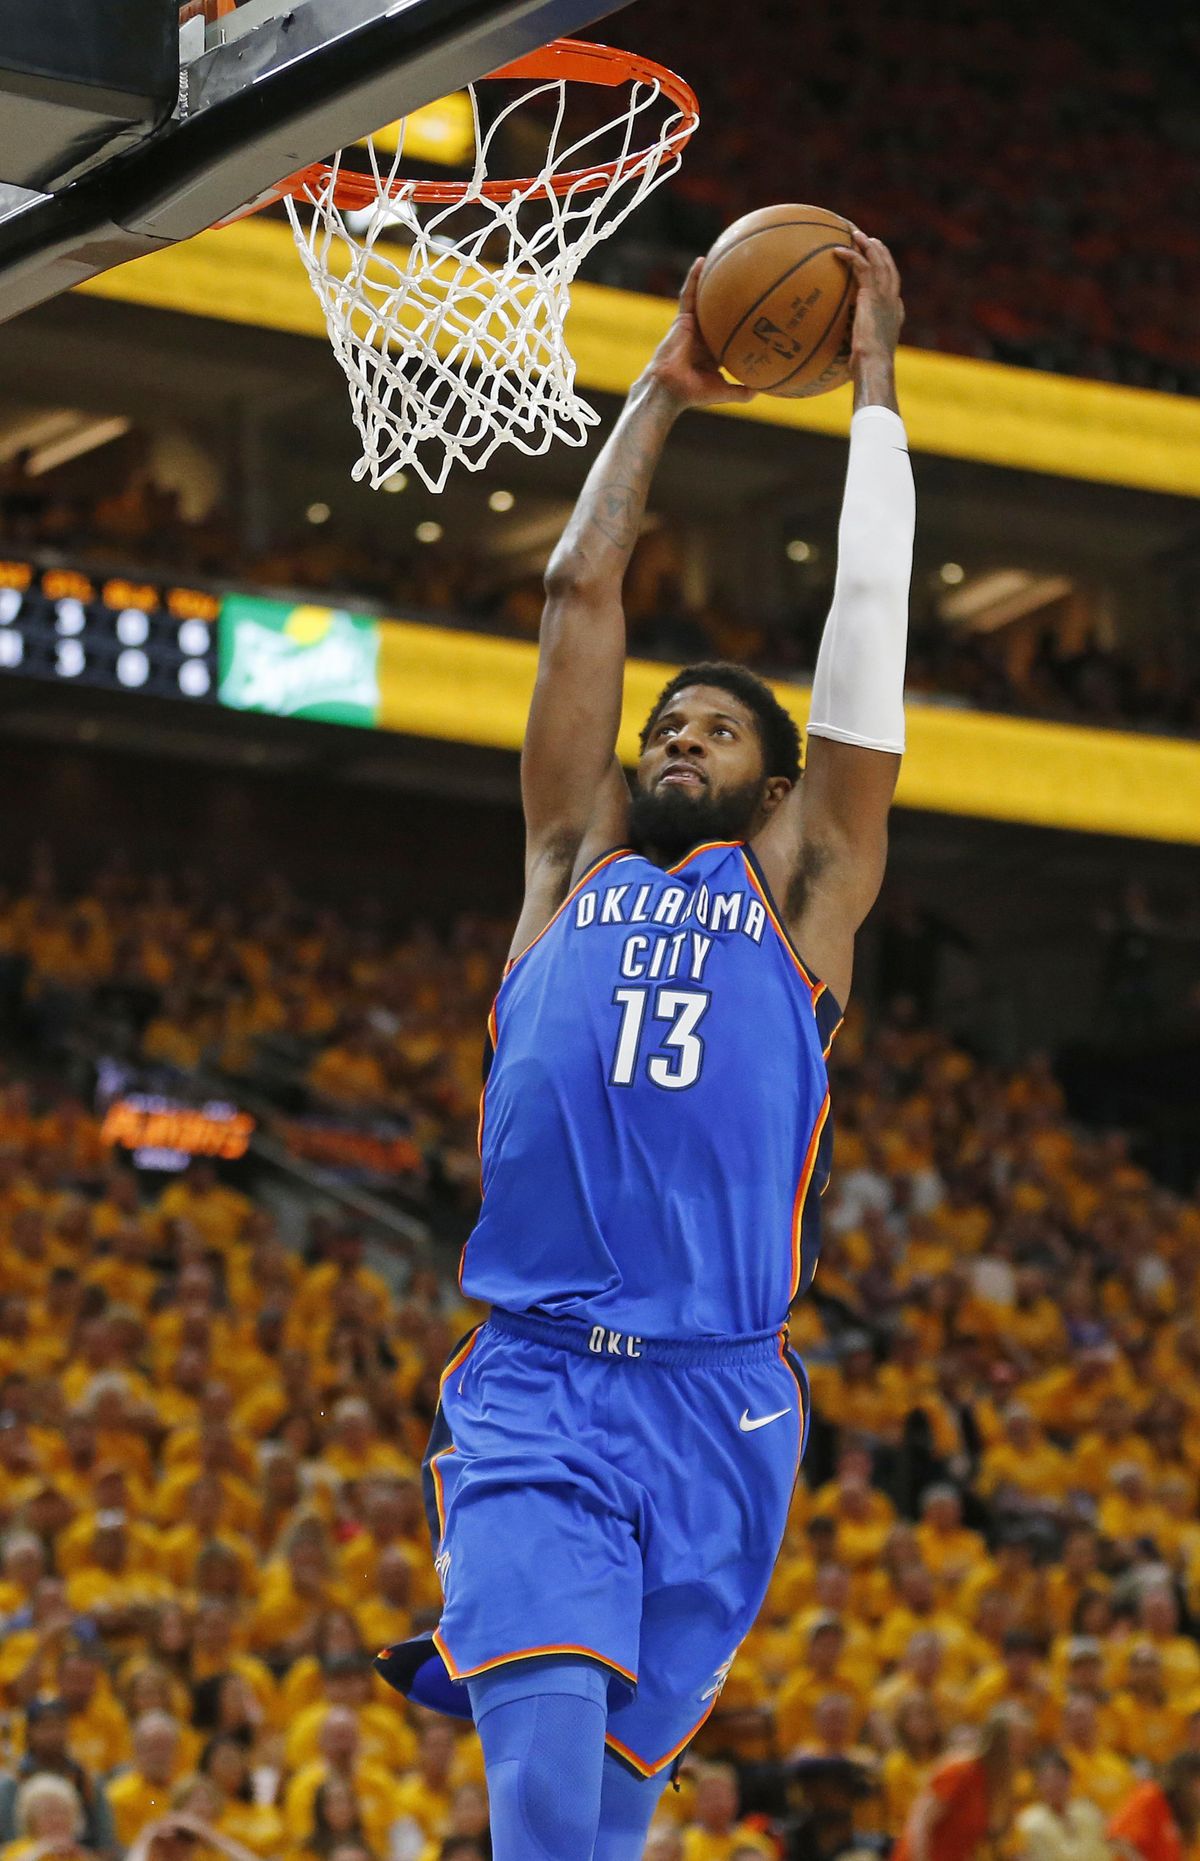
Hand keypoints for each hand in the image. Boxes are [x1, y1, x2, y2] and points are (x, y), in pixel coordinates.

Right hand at [643, 259, 755, 407]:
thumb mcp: (723, 391)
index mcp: (712, 351)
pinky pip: (689, 294)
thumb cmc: (693, 392)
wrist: (671, 388)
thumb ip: (741, 391)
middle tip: (743, 276)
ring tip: (721, 256)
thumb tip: (762, 390)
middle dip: (727, 294)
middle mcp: (703, 335)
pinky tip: (701, 261)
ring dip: (710, 278)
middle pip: (717, 310)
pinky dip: (694, 277)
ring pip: (703, 297)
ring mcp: (692, 325)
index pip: (728, 331)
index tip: (755, 308)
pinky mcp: (682, 318)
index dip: (738, 320)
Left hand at [835, 229, 903, 366]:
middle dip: (880, 251)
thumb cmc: (868, 368)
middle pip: (889, 267)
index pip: (893, 287)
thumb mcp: (864, 354)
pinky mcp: (872, 294)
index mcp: (895, 314)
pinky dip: (850, 256)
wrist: (874, 364)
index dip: (887, 273)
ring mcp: (885, 295)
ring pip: (879, 261)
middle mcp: (893, 301)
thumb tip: (846, 355)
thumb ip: (858, 346)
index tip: (879, 264)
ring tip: (856, 234)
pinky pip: (861, 266)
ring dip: (867, 245)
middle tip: (869, 239)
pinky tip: (838, 250)